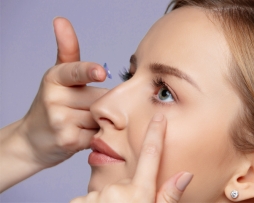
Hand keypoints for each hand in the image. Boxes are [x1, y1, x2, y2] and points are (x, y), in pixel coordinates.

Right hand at [0, 17, 108, 191]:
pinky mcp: (69, 141)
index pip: (74, 72)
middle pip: (99, 97)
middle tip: (85, 108)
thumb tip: (61, 20)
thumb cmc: (53, 104)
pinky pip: (98, 134)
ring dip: (100, 119)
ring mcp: (60, 122)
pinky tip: (84, 133)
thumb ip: (67, 51)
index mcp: (54, 78)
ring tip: (83, 122)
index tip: (100, 73)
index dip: (89, 72)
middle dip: (101, 103)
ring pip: (100, 116)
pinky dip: (97, 134)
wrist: (34, 140)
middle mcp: (54, 99)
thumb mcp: (58, 76)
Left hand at [71, 113, 192, 202]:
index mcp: (139, 194)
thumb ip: (168, 196)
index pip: (151, 157)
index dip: (155, 135)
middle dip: (126, 193)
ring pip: (107, 191)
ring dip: (109, 202)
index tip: (158, 117)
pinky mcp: (79, 201)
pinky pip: (90, 198)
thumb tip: (185, 175)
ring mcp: (97, 197)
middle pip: (125, 182)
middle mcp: (118, 191)